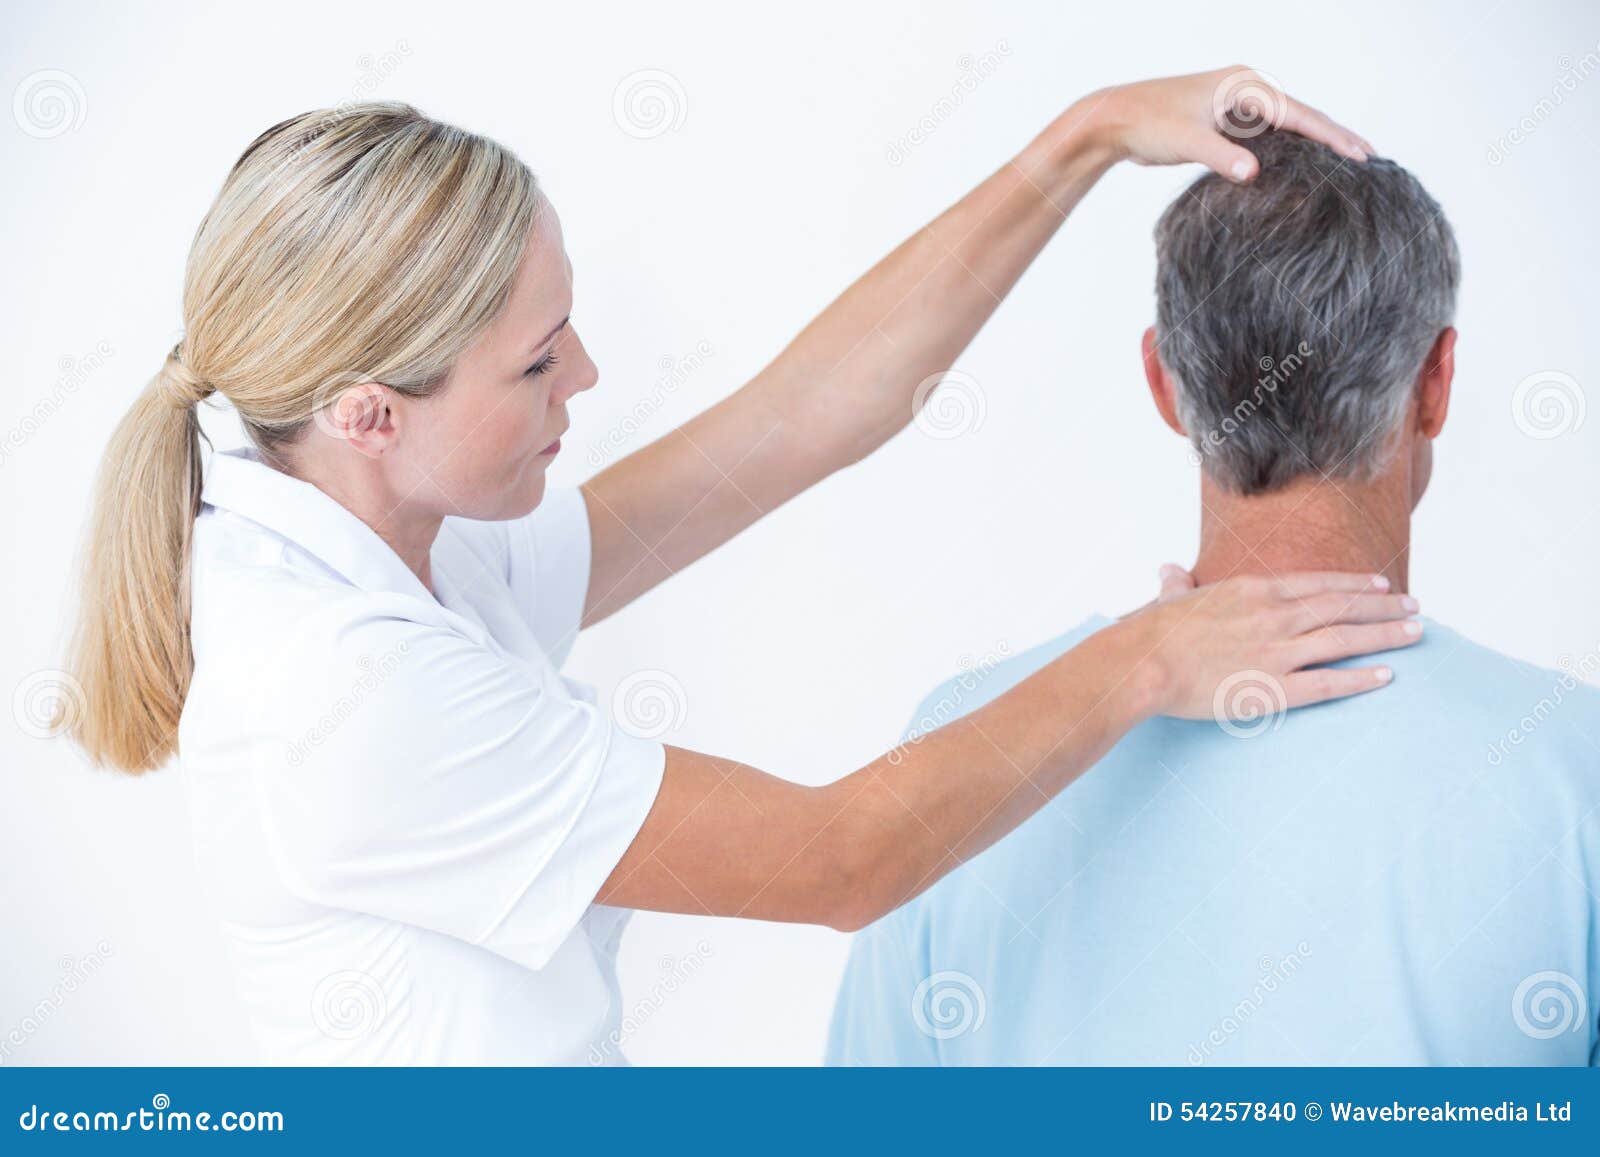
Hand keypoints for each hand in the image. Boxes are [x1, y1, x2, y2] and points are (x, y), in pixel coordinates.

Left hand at [1076, 65, 1371, 182]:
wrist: (1116, 120)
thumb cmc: (1148, 123)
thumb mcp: (1186, 140)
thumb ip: (1221, 158)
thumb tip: (1253, 173)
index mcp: (1245, 86)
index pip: (1299, 113)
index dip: (1331, 135)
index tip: (1360, 153)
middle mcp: (1247, 91)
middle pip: (1302, 117)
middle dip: (1334, 138)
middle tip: (1370, 160)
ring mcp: (1239, 107)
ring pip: (1288, 128)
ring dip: (1315, 146)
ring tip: (1349, 165)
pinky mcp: (1228, 124)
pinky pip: (1269, 138)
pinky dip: (1290, 152)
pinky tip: (1306, 170)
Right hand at [1124, 571, 1420, 720]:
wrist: (1144, 663)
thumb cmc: (1151, 633)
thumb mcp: (1171, 599)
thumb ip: (1178, 585)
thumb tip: (1169, 570)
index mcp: (1253, 591)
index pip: (1317, 583)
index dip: (1353, 584)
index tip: (1381, 586)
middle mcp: (1274, 616)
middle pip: (1341, 607)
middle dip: (1384, 607)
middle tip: (1416, 608)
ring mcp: (1276, 652)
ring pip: (1344, 640)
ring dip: (1385, 636)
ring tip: (1416, 633)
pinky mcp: (1273, 689)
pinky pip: (1327, 684)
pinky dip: (1359, 679)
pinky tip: (1386, 676)